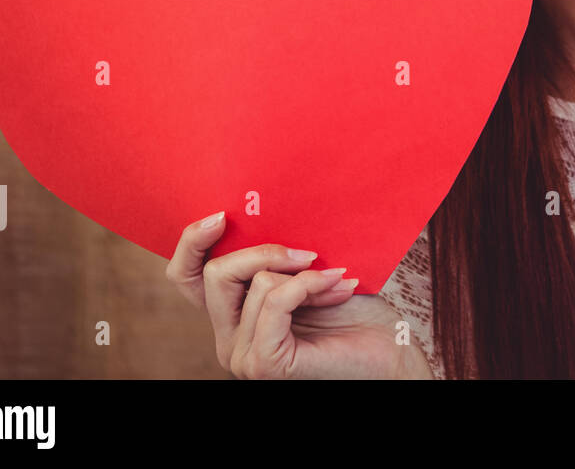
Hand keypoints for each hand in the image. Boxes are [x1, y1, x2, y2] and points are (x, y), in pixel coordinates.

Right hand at [165, 211, 430, 378]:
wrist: (389, 350)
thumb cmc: (353, 310)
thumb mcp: (305, 269)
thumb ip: (274, 253)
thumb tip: (257, 211)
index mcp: (231, 313)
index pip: (185, 277)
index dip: (192, 243)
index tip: (222, 215)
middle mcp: (228, 338)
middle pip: (215, 273)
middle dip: (264, 251)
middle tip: (309, 253)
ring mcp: (243, 355)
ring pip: (254, 283)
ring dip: (304, 273)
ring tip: (335, 279)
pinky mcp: (265, 363)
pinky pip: (275, 301)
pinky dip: (309, 285)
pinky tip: (338, 286)